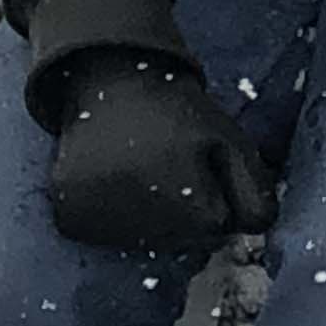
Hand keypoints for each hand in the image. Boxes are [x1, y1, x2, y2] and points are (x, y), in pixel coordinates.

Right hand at [44, 52, 277, 255]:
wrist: (110, 81)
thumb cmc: (178, 114)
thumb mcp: (232, 141)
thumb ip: (256, 191)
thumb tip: (255, 232)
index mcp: (186, 199)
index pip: (217, 228)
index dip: (216, 198)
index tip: (201, 167)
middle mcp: (139, 218)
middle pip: (182, 243)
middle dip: (187, 215)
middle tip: (170, 168)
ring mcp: (99, 221)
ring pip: (144, 244)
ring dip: (150, 220)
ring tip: (143, 175)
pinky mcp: (68, 218)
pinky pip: (103, 235)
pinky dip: (112, 217)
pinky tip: (116, 183)